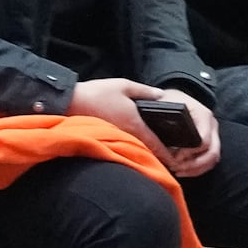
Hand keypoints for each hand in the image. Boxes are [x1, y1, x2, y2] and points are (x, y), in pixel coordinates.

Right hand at [71, 77, 217, 179]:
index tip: (176, 161)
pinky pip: (125, 145)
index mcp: (135, 123)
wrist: (71, 102)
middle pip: (147, 150)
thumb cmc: (98, 93)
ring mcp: (117, 137)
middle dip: (158, 156)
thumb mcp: (124, 85)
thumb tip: (162, 95)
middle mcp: (128, 134)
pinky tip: (135, 145)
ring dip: (145, 152)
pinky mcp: (108, 136)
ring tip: (155, 155)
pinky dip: (133, 148)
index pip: (156, 143)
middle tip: (169, 160)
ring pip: (136, 148)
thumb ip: (145, 91)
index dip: (167, 154)